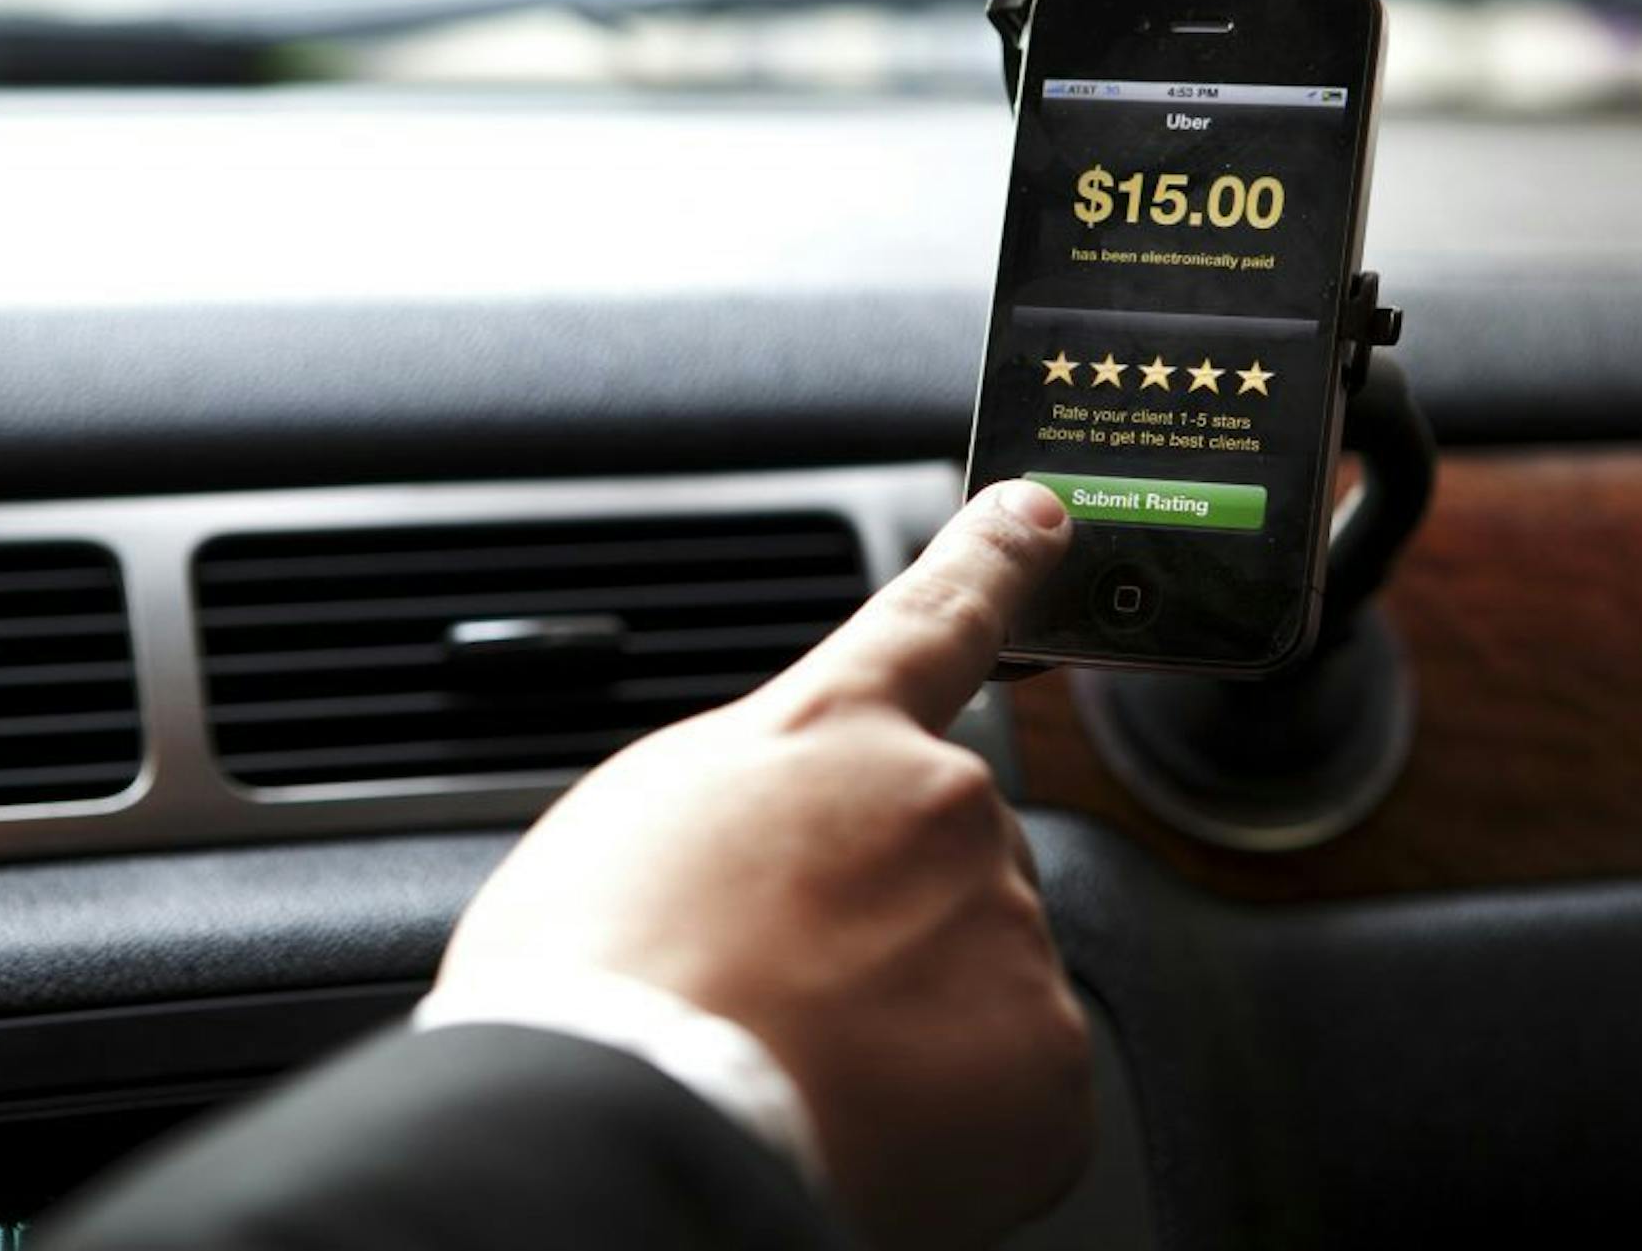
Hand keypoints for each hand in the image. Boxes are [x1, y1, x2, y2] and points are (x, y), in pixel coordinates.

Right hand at [437, 480, 1090, 1247]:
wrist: (631, 1123)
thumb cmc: (597, 983)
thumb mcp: (637, 825)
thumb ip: (751, 798)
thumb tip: (785, 841)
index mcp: (828, 736)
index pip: (934, 616)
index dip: (995, 561)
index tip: (1043, 517)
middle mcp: (939, 806)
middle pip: (949, 852)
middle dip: (893, 915)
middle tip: (791, 990)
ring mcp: (1000, 924)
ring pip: (978, 969)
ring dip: (915, 1018)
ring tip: (805, 1065)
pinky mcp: (1045, 1052)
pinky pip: (1014, 1080)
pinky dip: (956, 1114)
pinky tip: (866, 1123)